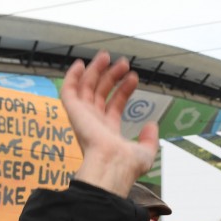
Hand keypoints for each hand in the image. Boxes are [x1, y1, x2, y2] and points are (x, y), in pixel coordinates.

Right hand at [61, 52, 159, 196]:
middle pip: (100, 94)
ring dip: (95, 71)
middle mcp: (93, 124)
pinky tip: (81, 64)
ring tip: (106, 56)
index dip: (123, 90)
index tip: (133, 77)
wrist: (113, 164)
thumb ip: (149, 139)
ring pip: (86, 88)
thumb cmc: (127, 165)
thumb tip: (151, 125)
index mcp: (107, 133)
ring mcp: (83, 117)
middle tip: (123, 63)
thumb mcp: (146, 152)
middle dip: (111, 76)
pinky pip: (68, 91)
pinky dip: (72, 76)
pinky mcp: (74, 112)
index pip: (114, 105)